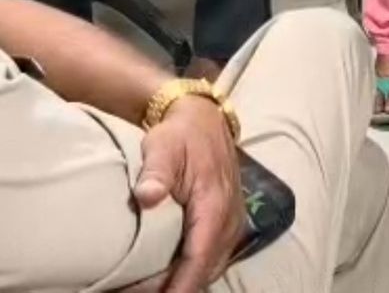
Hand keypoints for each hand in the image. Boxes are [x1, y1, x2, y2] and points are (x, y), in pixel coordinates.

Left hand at [129, 96, 245, 292]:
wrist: (203, 119)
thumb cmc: (179, 135)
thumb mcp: (162, 146)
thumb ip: (155, 172)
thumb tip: (147, 196)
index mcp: (215, 202)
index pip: (200, 257)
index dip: (181, 286)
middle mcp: (230, 216)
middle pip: (207, 269)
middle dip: (180, 289)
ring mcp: (233, 220)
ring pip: (213, 266)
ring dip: (188, 282)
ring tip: (154, 289)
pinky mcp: (229, 221)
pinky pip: (215, 257)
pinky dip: (196, 272)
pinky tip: (174, 278)